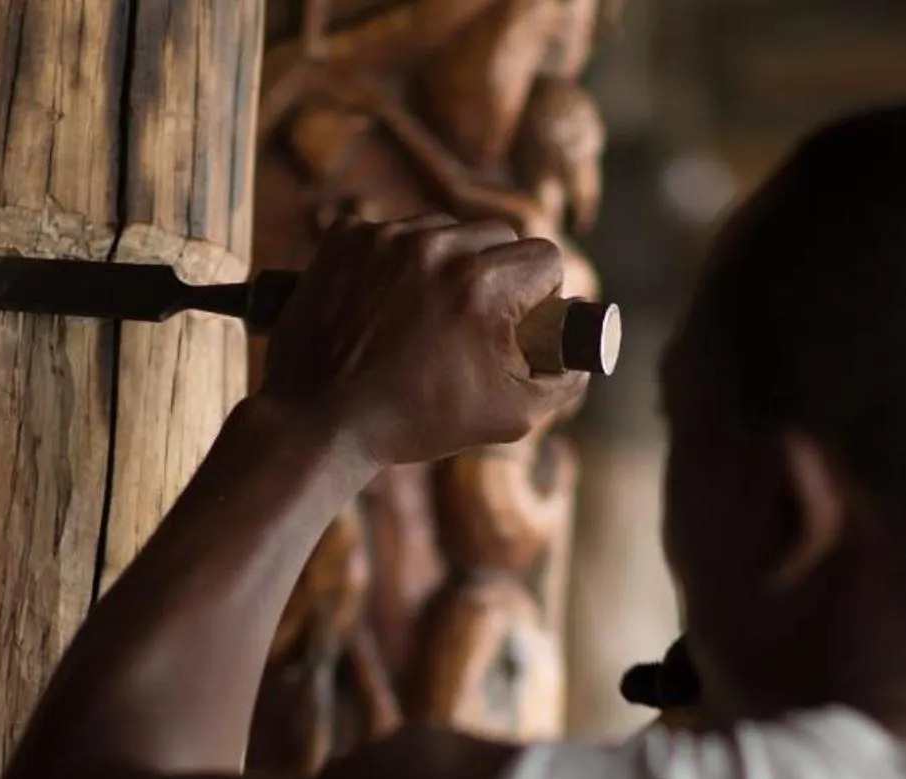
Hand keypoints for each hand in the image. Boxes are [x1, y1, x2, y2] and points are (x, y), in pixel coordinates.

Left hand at [258, 215, 589, 468]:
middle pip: (498, 235)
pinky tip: (388, 305)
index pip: (544, 258)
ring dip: (449, 263)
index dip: (541, 295)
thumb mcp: (512, 416)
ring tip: (426, 315)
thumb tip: (586, 343)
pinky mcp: (348, 236)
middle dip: (498, 274)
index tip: (519, 323)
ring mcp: (386, 237)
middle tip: (475, 320)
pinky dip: (398, 262)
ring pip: (447, 229)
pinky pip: (395, 232)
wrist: (319, 420)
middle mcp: (437, 248)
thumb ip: (564, 377)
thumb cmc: (416, 421)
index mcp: (484, 286)